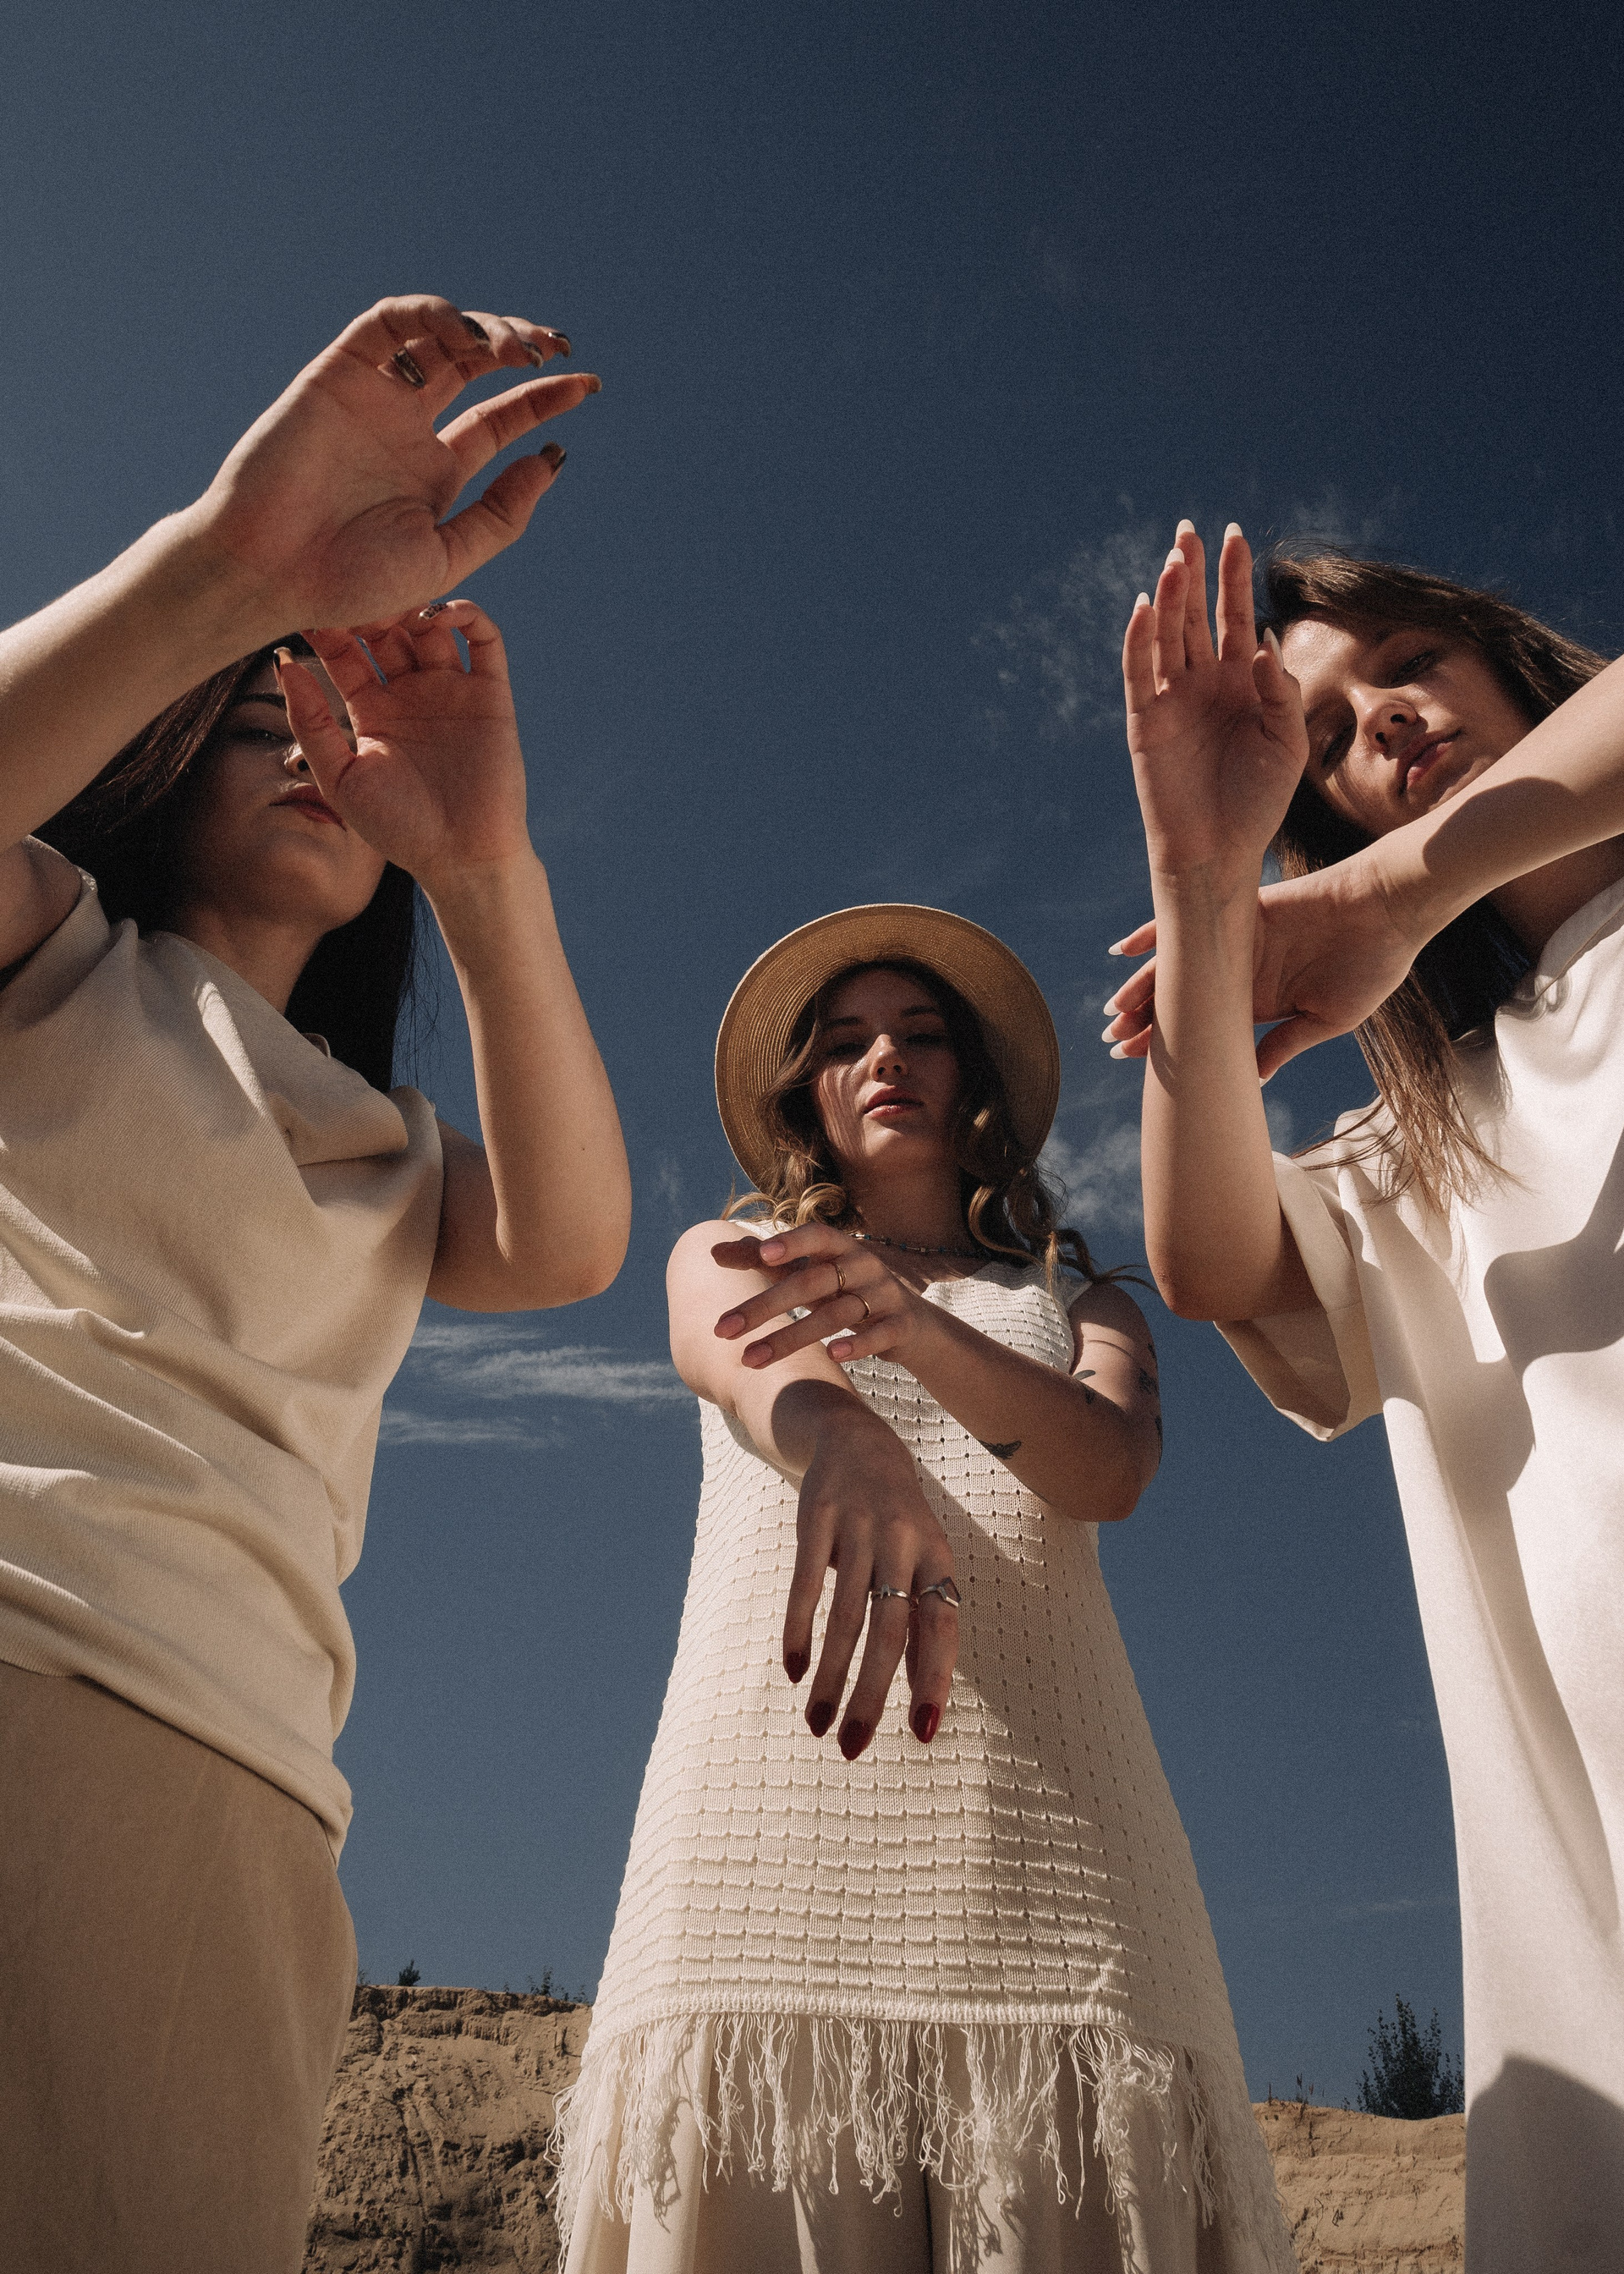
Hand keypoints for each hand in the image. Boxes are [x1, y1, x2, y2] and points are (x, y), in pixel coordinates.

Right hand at [187, 295, 595, 637]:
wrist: (269, 572)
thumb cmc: (349, 582)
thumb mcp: (446, 556)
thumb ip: (501, 514)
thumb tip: (553, 459)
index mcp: (435, 473)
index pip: (499, 420)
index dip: (544, 398)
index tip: (588, 385)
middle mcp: (406, 429)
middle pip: (475, 367)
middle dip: (520, 349)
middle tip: (556, 349)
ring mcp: (373, 397)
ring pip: (438, 337)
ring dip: (483, 330)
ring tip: (518, 350)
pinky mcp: (338, 372)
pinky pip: (387, 323)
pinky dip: (430, 316)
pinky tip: (466, 338)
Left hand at [278, 600, 528, 890]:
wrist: (462, 857)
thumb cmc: (398, 828)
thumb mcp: (339, 777)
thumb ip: (310, 722)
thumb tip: (282, 662)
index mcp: (371, 710)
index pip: (345, 651)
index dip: (329, 625)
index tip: (310, 601)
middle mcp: (410, 693)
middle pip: (386, 630)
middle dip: (371, 606)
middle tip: (355, 587)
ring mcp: (451, 690)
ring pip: (431, 626)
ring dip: (413, 603)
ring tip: (395, 599)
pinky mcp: (490, 694)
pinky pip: (483, 640)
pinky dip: (466, 615)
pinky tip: (440, 614)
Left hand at [713, 1223, 925, 1370]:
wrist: (911, 1325)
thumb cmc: (846, 1291)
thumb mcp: (810, 1273)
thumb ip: (764, 1261)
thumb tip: (712, 1252)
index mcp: (840, 1248)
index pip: (816, 1236)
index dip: (792, 1242)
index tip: (762, 1255)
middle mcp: (864, 1265)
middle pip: (812, 1282)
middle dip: (764, 1306)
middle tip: (721, 1330)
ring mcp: (884, 1295)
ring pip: (837, 1314)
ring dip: (791, 1337)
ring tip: (750, 1359)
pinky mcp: (900, 1325)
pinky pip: (880, 1333)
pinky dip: (857, 1344)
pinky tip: (831, 1356)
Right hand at [785, 1400, 959, 1756]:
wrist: (855, 1439)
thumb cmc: (896, 1521)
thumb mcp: (921, 1562)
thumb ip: (922, 1627)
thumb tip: (925, 1702)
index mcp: (938, 1558)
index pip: (942, 1628)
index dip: (934, 1680)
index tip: (924, 1734)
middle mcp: (904, 1543)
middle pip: (890, 1631)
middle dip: (872, 1695)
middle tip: (852, 1747)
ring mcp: (859, 1528)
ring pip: (846, 1617)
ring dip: (831, 1677)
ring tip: (817, 1724)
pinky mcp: (817, 1517)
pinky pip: (807, 1584)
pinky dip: (799, 1630)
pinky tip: (794, 1671)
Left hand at [1103, 846, 1425, 1078]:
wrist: (1393, 907)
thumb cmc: (1373, 965)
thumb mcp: (1327, 1019)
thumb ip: (1284, 1045)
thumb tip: (1250, 1080)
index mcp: (1263, 1001)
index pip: (1204, 1028)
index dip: (1172, 1044)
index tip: (1137, 1065)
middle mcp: (1243, 970)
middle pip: (1183, 998)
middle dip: (1146, 1020)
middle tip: (1111, 1041)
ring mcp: (1238, 940)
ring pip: (1179, 965)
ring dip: (1144, 988)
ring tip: (1113, 1011)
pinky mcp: (1240, 910)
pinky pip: (1191, 919)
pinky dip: (1158, 933)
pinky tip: (1125, 951)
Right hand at [1123, 523, 1309, 892]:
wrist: (1218, 853)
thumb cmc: (1258, 804)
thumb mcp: (1288, 744)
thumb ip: (1280, 691)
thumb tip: (1261, 640)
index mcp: (1240, 682)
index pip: (1233, 616)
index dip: (1234, 576)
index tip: (1234, 534)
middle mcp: (1203, 683)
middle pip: (1195, 615)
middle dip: (1193, 573)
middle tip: (1189, 529)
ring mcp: (1172, 700)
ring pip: (1167, 636)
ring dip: (1168, 597)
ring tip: (1174, 559)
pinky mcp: (1146, 722)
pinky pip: (1139, 672)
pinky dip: (1139, 639)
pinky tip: (1143, 605)